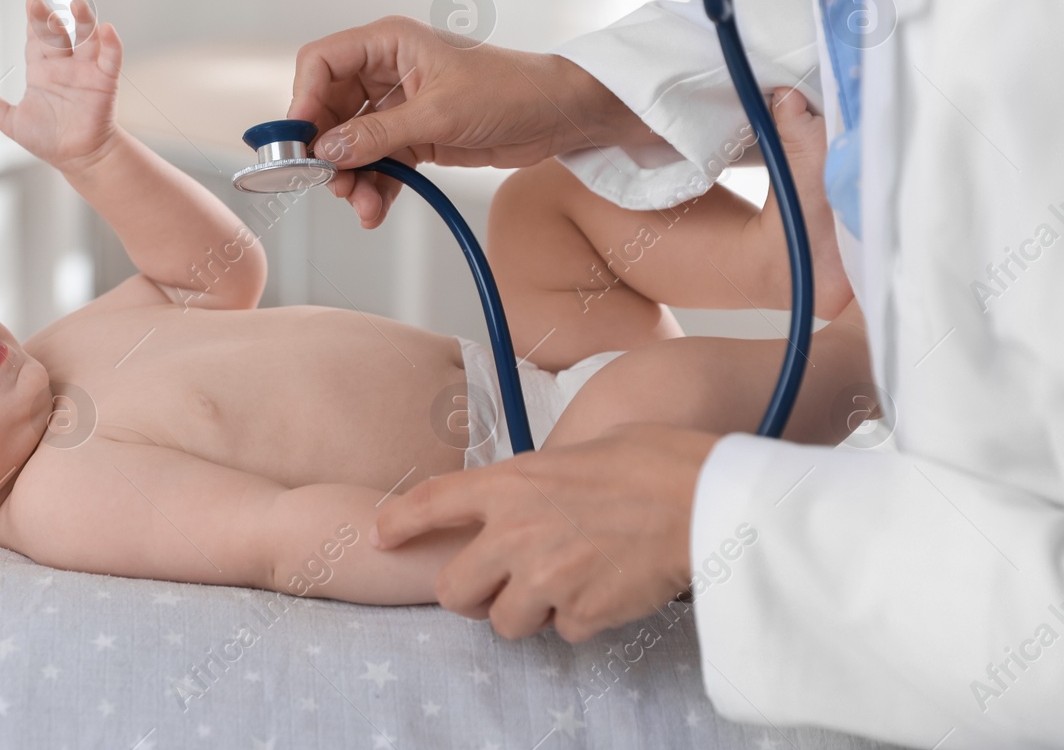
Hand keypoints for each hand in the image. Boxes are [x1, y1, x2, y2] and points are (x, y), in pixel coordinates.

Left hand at [0, 0, 123, 172]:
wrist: (77, 158)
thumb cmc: (48, 139)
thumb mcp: (13, 123)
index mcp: (42, 71)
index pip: (36, 39)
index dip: (33, 22)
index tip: (30, 1)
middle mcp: (64, 65)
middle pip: (57, 34)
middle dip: (47, 19)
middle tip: (38, 4)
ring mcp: (85, 71)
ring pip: (86, 39)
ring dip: (84, 21)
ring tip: (77, 5)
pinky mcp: (105, 81)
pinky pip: (110, 58)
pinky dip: (111, 44)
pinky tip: (107, 29)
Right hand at [286, 16, 634, 228]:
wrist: (557, 116)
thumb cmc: (511, 89)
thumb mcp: (439, 114)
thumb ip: (379, 134)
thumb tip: (329, 149)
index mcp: (389, 43)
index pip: (321, 62)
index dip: (304, 100)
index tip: (301, 141)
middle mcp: (386, 71)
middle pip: (329, 108)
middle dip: (328, 149)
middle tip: (331, 183)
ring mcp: (398, 107)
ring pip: (351, 143)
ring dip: (350, 177)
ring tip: (362, 205)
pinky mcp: (414, 137)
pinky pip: (377, 163)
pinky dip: (372, 187)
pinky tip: (374, 209)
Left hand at [371, 424, 717, 640]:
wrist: (705, 499)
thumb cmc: (656, 461)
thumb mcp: (582, 451)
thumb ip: (543, 479)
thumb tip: (543, 492)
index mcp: (511, 484)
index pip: (431, 503)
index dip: (398, 522)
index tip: (378, 534)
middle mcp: (514, 533)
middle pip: (452, 590)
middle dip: (470, 594)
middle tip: (496, 586)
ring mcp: (545, 578)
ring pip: (504, 622)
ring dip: (528, 612)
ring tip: (566, 585)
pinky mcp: (581, 613)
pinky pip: (564, 632)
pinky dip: (581, 619)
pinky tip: (608, 589)